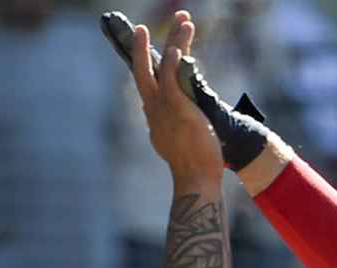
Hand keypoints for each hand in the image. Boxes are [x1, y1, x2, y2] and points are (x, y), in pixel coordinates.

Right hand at [104, 9, 272, 171]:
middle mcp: (154, 109)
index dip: (145, 65)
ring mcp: (165, 108)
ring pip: (164, 66)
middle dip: (141, 49)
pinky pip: (174, 79)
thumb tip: (166, 122)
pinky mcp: (179, 108)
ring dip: (175, 40)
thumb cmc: (191, 164)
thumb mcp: (176, 142)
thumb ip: (170, 127)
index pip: (146, 84)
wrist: (195, 178)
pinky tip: (179, 47)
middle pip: (142, 71)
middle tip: (141, 29)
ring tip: (184, 20)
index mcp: (153, 116)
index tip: (144, 51)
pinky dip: (175, 61)